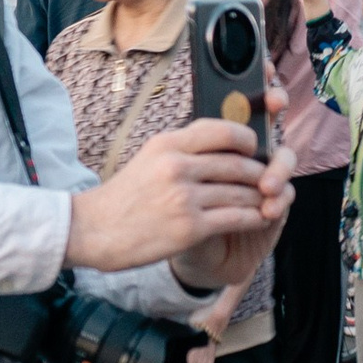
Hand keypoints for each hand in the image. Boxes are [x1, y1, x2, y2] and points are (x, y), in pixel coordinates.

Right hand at [70, 116, 294, 275]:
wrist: (94, 230)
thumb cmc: (125, 196)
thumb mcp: (150, 158)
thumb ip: (184, 148)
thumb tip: (224, 141)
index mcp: (168, 144)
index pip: (224, 131)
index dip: (248, 141)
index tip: (255, 150)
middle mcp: (177, 166)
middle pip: (239, 164)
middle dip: (260, 174)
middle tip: (269, 180)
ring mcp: (184, 198)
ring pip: (242, 193)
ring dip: (260, 198)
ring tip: (267, 200)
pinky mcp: (190, 228)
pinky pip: (237, 218)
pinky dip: (255, 218)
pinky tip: (260, 218)